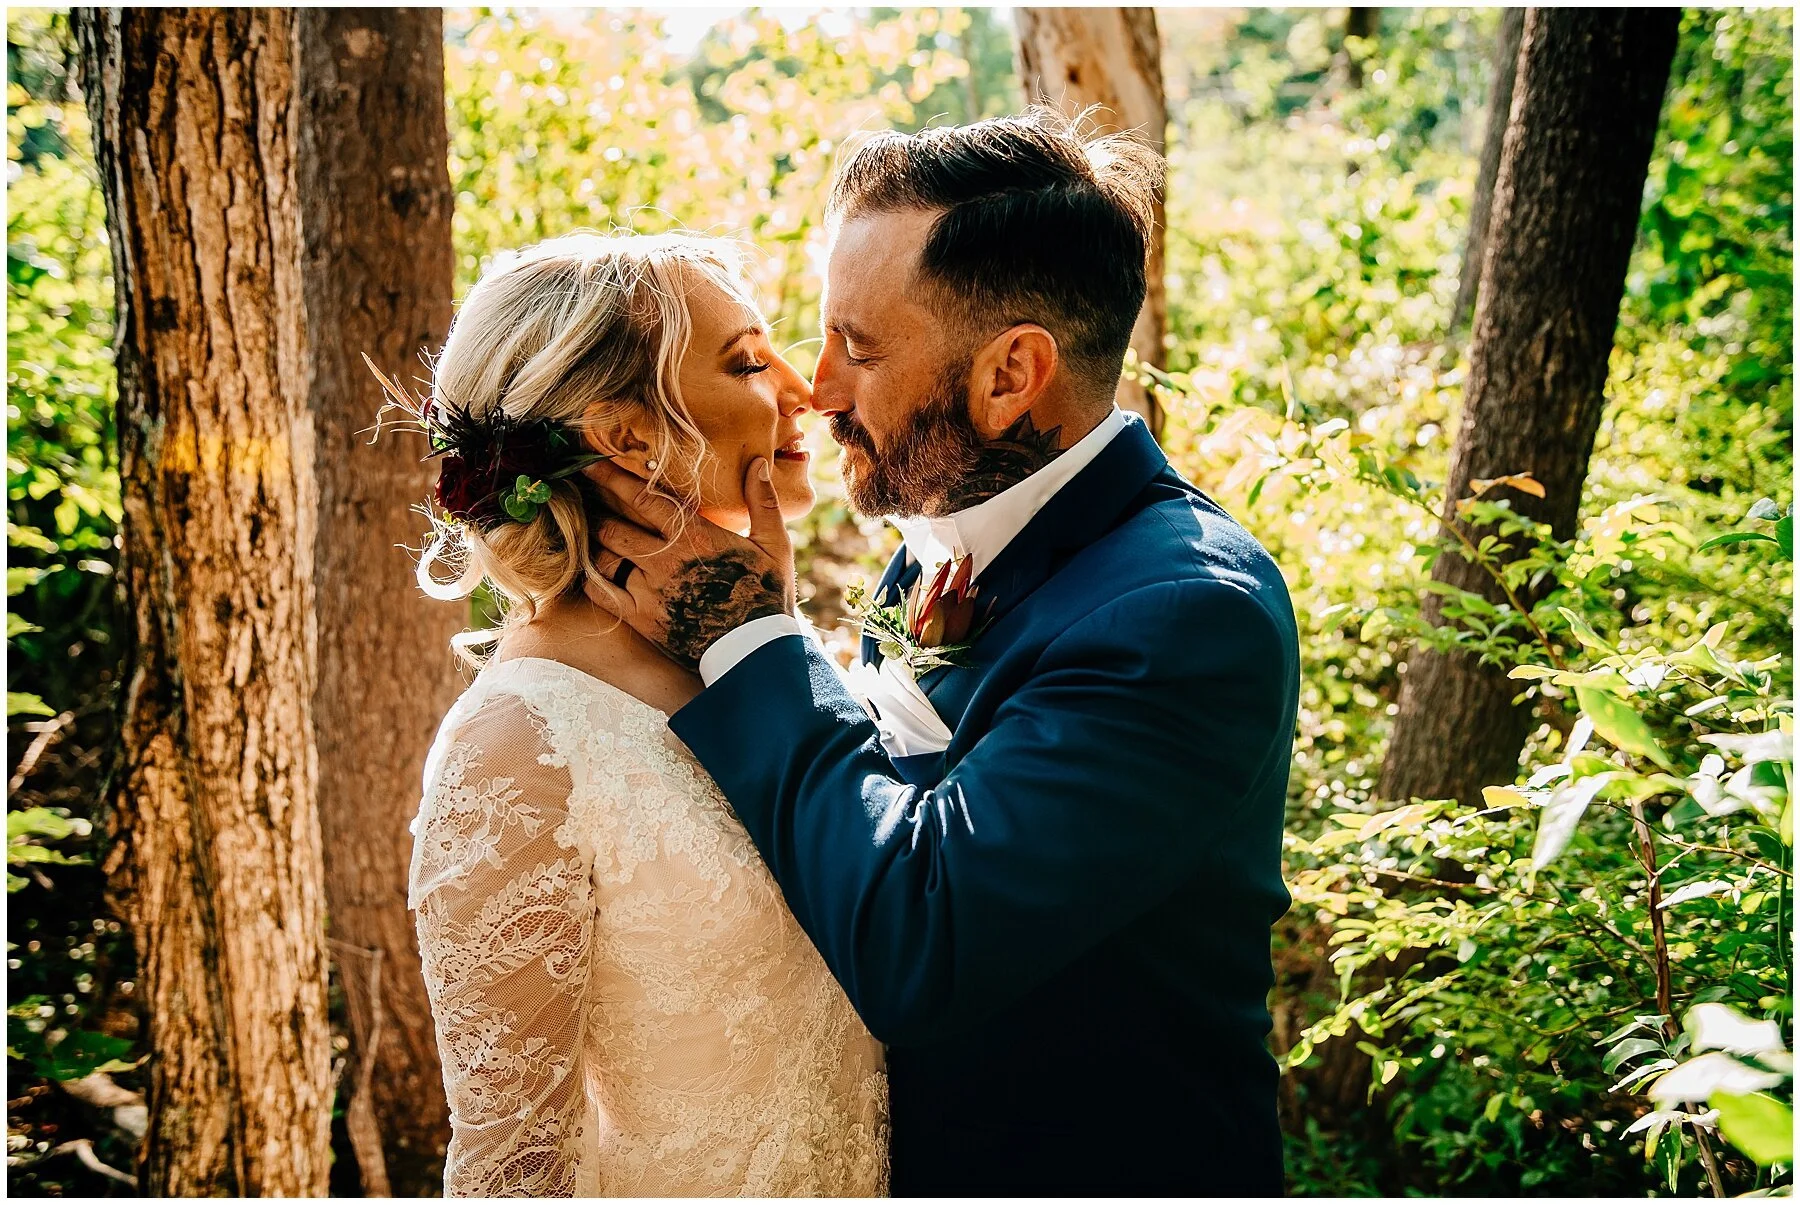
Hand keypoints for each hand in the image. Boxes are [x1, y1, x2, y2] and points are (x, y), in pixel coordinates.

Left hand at [583, 457, 794, 671]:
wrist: (754, 653)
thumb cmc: (766, 596)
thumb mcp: (775, 546)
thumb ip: (763, 502)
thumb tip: (758, 462)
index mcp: (695, 536)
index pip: (643, 498)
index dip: (614, 479)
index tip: (593, 464)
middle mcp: (665, 560)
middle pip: (613, 525)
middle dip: (594, 508)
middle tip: (580, 498)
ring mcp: (649, 590)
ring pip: (604, 556)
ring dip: (593, 541)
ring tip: (583, 530)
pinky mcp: (640, 618)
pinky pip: (600, 592)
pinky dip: (589, 576)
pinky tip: (587, 567)